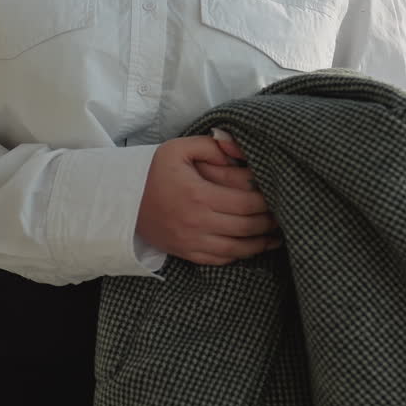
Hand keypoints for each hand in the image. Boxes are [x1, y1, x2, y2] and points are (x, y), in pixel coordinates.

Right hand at [136, 134, 282, 266]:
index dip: (267, 201)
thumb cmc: (153, 171)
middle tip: (284, 215)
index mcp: (199, 195)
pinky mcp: (187, 253)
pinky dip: (240, 255)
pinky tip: (253, 247)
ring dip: (261, 243)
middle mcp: (198, 222)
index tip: (278, 194)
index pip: (247, 202)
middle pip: (247, 226)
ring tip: (277, 235)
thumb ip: (213, 146)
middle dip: (270, 222)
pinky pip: (221, 260)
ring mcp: (192, 242)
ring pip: (238, 249)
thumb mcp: (180, 148)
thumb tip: (240, 151)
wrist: (122, 200)